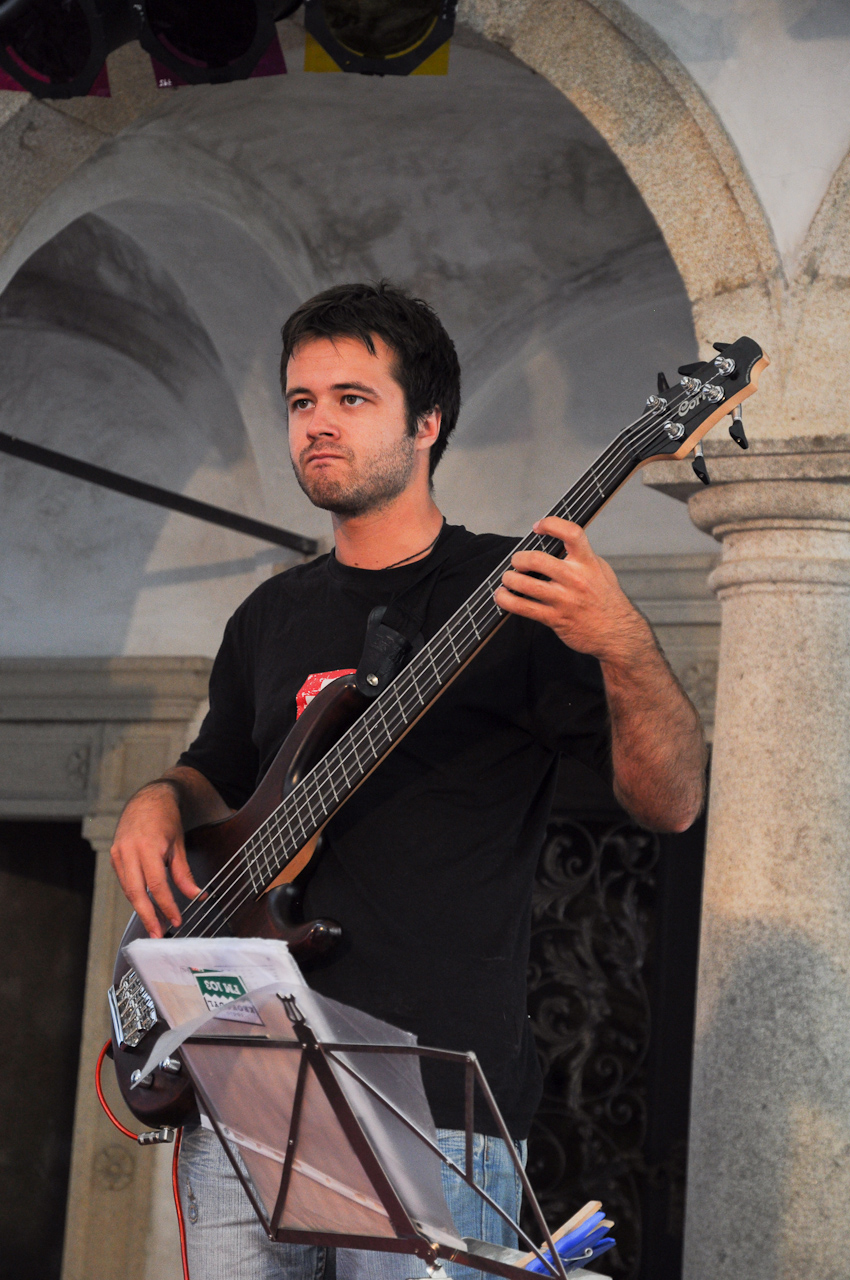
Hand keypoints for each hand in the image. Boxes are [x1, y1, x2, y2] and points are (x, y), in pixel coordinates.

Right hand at [110, 781, 201, 937]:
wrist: (147, 799)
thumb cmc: (165, 819)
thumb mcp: (179, 845)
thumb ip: (184, 873)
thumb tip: (196, 896)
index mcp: (148, 847)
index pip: (157, 885)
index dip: (166, 906)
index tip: (176, 920)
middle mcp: (129, 851)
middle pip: (137, 892)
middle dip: (148, 916)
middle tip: (158, 934)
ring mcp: (119, 853)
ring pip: (129, 889)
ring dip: (141, 909)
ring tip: (155, 925)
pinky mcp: (114, 855)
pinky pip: (125, 881)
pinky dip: (135, 894)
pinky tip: (146, 905)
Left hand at [493, 516, 651, 664]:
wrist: (617, 634)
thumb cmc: (607, 600)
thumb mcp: (601, 570)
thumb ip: (581, 556)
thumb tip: (558, 541)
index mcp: (588, 563)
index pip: (571, 533)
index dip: (551, 524)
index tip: (538, 527)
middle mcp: (576, 579)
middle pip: (537, 559)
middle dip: (519, 559)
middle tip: (516, 562)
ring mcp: (564, 600)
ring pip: (525, 584)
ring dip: (509, 579)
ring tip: (508, 579)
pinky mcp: (555, 618)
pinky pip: (523, 608)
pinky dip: (507, 600)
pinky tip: (502, 596)